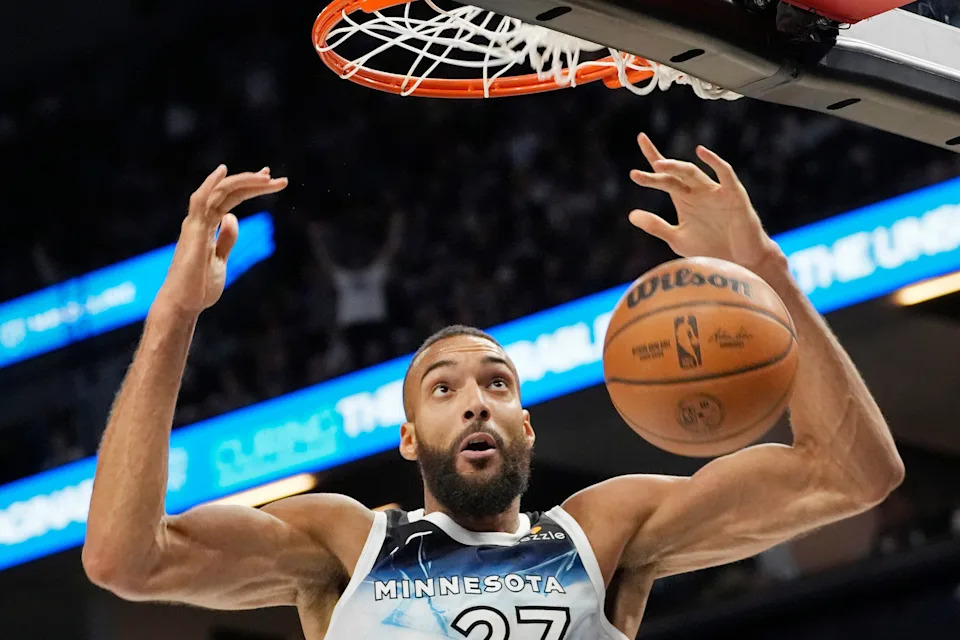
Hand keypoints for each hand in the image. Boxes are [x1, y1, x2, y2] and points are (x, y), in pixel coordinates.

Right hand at [156, 165, 287, 315]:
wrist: (183, 304)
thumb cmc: (199, 286)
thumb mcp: (221, 260)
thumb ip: (226, 239)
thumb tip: (233, 218)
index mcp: (206, 227)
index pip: (231, 200)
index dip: (249, 188)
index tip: (269, 180)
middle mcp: (200, 221)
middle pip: (228, 193)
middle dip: (253, 183)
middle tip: (276, 177)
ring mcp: (195, 225)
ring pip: (219, 192)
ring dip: (243, 182)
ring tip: (267, 177)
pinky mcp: (194, 232)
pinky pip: (201, 201)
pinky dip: (211, 185)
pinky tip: (223, 172)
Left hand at [628, 133, 780, 270]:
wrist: (739, 262)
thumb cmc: (710, 249)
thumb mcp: (677, 238)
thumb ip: (656, 226)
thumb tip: (631, 215)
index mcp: (684, 198)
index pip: (665, 175)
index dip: (652, 157)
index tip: (639, 143)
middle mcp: (698, 191)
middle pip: (675, 174)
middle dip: (658, 170)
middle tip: (636, 175)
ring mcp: (715, 191)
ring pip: (693, 173)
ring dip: (676, 168)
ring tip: (659, 166)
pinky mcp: (733, 194)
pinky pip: (725, 174)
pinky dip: (714, 162)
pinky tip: (701, 153)